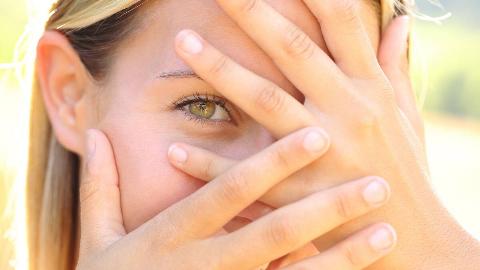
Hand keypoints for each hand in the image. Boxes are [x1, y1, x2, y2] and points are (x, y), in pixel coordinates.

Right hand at [77, 129, 395, 269]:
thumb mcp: (96, 238)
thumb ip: (99, 186)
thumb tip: (95, 133)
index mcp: (172, 236)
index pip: (230, 191)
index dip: (273, 163)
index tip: (315, 134)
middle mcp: (204, 266)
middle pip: (276, 232)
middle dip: (327, 206)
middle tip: (375, 182)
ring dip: (344, 254)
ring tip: (386, 230)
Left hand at [171, 0, 427, 258]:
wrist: (415, 240)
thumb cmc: (408, 173)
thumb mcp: (408, 116)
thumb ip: (396, 68)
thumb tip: (400, 24)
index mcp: (371, 90)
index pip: (341, 25)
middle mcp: (348, 112)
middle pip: (294, 50)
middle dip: (255, 13)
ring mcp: (322, 153)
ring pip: (265, 101)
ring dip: (221, 69)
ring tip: (183, 41)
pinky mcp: (299, 196)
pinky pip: (246, 176)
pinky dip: (208, 163)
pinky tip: (174, 146)